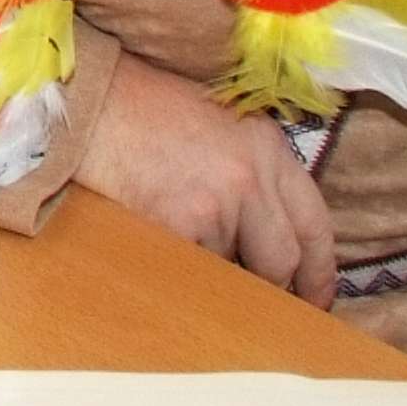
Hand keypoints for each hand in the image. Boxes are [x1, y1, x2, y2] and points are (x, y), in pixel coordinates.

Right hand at [76, 58, 338, 306]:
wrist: (87, 100)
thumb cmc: (143, 108)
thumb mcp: (219, 124)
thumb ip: (252, 171)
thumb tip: (266, 236)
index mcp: (268, 148)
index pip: (315, 223)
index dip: (320, 270)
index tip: (315, 298)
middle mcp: (250, 177)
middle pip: (285, 259)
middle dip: (274, 287)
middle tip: (263, 305)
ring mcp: (215, 205)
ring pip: (232, 268)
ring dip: (214, 272)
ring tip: (182, 247)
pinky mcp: (178, 226)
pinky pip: (192, 270)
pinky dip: (180, 269)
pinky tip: (158, 247)